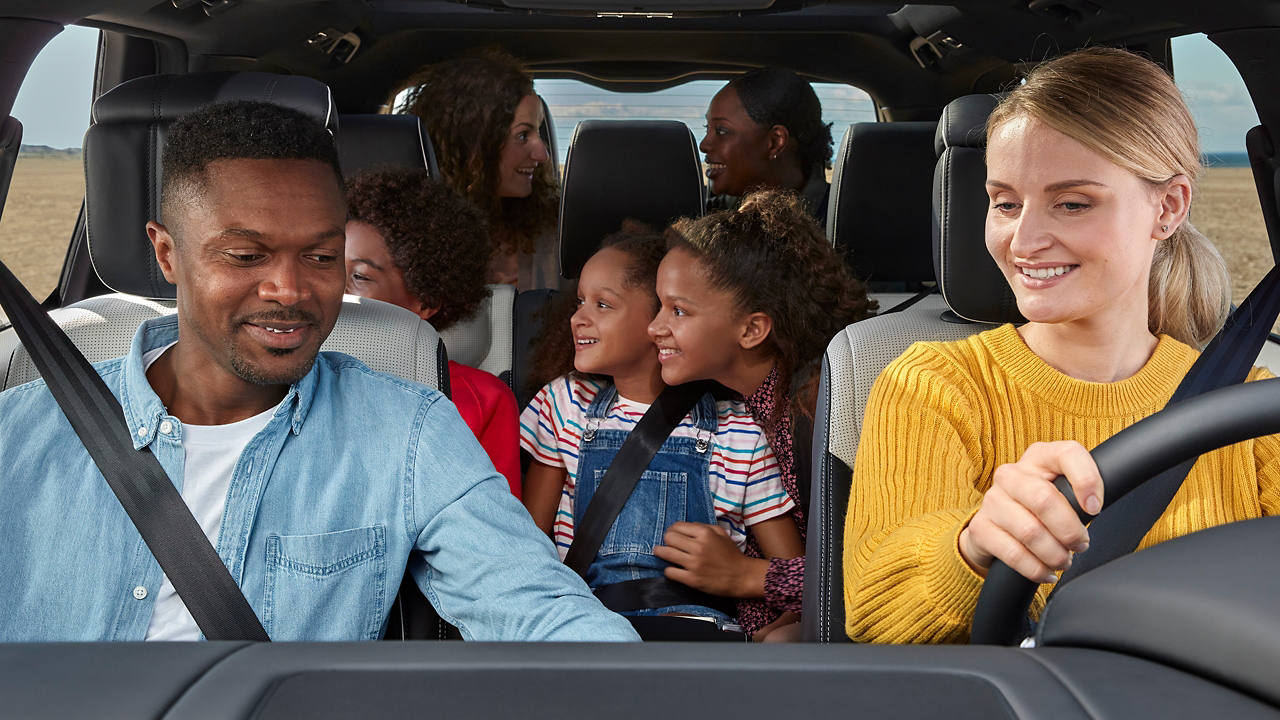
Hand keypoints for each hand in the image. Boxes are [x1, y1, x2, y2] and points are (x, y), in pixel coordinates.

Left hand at [653, 522, 767, 597]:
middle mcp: (698, 547)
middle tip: (667, 543)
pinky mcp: (692, 579)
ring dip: (660, 552)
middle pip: (669, 538)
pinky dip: (668, 570)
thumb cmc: (731, 554)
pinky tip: (672, 569)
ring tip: (659, 552)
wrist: (742, 576)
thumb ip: (703, 527)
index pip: (677, 526)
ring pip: (666, 553)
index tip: (672, 534)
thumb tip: (685, 527)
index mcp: (704, 534)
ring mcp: (694, 564)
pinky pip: (670, 572)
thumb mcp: (721, 533)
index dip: (672, 529)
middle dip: (666, 540)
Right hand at [958, 441, 1102, 583]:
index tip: (1095, 508)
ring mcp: (992, 499)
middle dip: (1070, 531)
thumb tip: (1094, 509)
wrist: (997, 526)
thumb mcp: (1062, 492)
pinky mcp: (980, 527)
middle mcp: (1011, 474)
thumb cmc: (1039, 509)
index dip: (1087, 481)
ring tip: (1063, 561)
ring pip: (1030, 531)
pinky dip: (1035, 569)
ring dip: (1054, 554)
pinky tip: (1046, 572)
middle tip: (1081, 545)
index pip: (1067, 454)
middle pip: (1044, 499)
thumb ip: (1079, 493)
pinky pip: (1013, 553)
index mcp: (1039, 457)